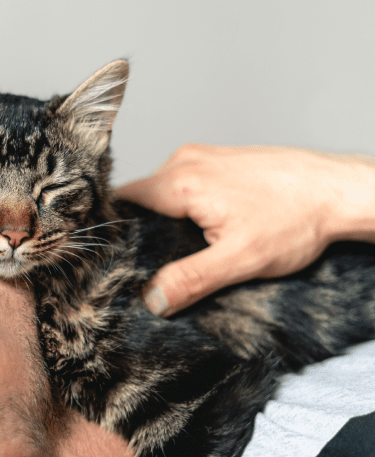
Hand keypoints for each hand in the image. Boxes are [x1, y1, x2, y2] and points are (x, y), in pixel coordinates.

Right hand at [117, 144, 374, 315]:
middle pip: (140, 199)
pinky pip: (182, 185)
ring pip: (161, 193)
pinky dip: (183, 209)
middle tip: (157, 262)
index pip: (123, 203)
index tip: (119, 258)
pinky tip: (205, 230)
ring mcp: (203, 157)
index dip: (117, 232)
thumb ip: (190, 279)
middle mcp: (186, 161)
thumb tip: (152, 299)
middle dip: (143, 231)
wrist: (340, 192)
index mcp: (182, 181)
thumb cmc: (298, 218)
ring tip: (187, 247)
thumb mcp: (240, 260)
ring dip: (165, 221)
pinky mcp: (217, 161)